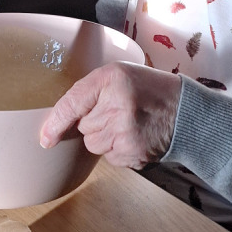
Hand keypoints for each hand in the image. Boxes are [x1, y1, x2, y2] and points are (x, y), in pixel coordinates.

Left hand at [39, 62, 181, 169]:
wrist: (186, 112)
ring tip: (128, 124)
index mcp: (111, 80)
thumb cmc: (150, 89)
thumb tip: (59, 120)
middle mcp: (117, 107)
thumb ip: (90, 91)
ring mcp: (125, 134)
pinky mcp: (132, 154)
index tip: (45, 139)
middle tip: (118, 111)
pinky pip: (109, 157)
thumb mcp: (119, 74)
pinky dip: (117, 149)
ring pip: (93, 144)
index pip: (72, 104)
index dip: (55, 123)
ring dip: (104, 137)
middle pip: (83, 127)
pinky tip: (134, 136)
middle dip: (93, 122)